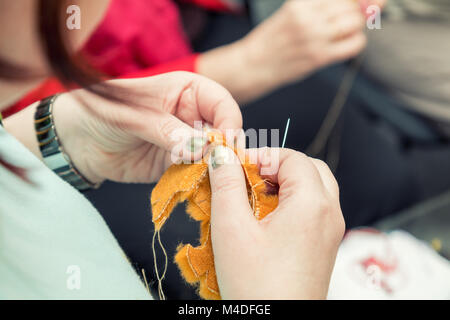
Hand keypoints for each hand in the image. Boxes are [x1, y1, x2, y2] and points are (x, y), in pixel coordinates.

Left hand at [52, 72, 242, 183]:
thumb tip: (202, 148)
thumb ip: (167, 130)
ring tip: (209, 180)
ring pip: (215, 156)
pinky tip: (198, 188)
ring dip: (215, 169)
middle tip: (221, 168)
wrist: (79, 141)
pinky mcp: (179, 166)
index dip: (230, 122)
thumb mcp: (134, 116)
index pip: (222, 104)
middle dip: (225, 151)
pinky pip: (198, 174)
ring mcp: (188, 142)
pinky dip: (201, 182)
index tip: (227, 143)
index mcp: (189, 91)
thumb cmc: (103, 112)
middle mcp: (193, 116)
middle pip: (224, 133)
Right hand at [208, 147, 344, 298]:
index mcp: (312, 204)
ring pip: (313, 188)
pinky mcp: (325, 246)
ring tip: (254, 200)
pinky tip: (265, 221)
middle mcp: (329, 214)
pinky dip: (291, 203)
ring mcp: (330, 231)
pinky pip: (313, 210)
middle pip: (308, 168)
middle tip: (247, 179)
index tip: (235, 166)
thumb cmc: (258, 287)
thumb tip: (223, 156)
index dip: (261, 156)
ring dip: (284, 184)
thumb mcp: (232, 228)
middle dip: (276, 167)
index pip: (291, 157)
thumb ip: (227, 184)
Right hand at [240, 0, 368, 88]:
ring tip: (341, 34)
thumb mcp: (294, 13)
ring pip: (355, 22)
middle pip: (352, 6)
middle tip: (343, 23)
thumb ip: (323, 7)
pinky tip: (344, 45)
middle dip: (355, 13)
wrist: (253, 64)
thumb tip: (365, 3)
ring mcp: (314, 37)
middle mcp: (308, 16)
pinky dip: (355, 43)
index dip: (355, 1)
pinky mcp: (318, 57)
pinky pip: (354, 44)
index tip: (365, 3)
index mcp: (300, 2)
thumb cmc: (273, 40)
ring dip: (355, 27)